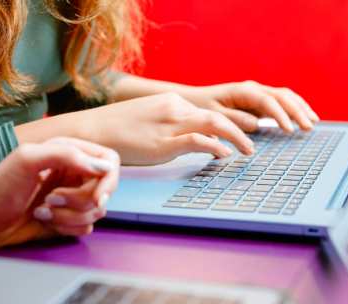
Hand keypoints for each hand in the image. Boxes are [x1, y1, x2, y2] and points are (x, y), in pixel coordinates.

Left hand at [0, 137, 119, 251]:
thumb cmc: (0, 187)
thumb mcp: (28, 159)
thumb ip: (67, 155)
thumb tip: (104, 168)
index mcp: (68, 153)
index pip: (109, 162)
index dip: (108, 181)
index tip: (97, 197)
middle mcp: (74, 174)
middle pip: (105, 190)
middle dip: (79, 202)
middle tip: (50, 200)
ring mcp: (72, 198)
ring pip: (96, 212)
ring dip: (69, 216)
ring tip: (41, 211)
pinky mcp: (68, 219)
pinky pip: (86, 227)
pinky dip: (67, 228)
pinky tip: (44, 221)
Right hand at [16, 93, 254, 164]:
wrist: (92, 131)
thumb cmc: (116, 131)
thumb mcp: (148, 122)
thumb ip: (170, 127)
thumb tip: (191, 141)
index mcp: (172, 103)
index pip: (209, 112)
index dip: (232, 124)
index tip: (245, 135)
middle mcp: (175, 108)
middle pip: (219, 115)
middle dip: (243, 129)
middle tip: (255, 143)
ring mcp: (169, 124)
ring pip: (215, 124)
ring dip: (237, 138)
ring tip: (249, 152)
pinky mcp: (163, 142)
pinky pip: (198, 141)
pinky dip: (216, 147)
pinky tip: (224, 156)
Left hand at [180, 80, 319, 132]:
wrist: (193, 100)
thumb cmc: (202, 109)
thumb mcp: (214, 116)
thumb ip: (234, 120)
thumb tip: (256, 124)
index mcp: (243, 91)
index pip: (268, 101)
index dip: (280, 115)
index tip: (289, 130)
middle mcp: (253, 89)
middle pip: (282, 96)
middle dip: (297, 111)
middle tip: (308, 127)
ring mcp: (258, 93)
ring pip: (285, 97)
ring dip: (300, 108)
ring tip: (313, 122)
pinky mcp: (258, 101)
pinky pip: (281, 102)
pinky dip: (294, 109)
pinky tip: (303, 118)